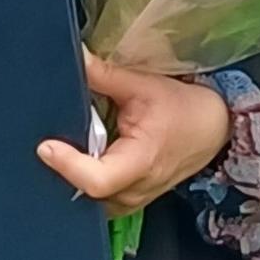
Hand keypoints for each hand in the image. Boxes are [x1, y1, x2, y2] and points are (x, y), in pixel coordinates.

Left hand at [35, 54, 234, 217]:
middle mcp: (133, 191)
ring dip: (72, 174)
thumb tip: (74, 57)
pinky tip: (78, 156)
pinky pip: (95, 198)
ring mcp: (130, 202)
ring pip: (86, 198)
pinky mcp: (127, 202)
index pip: (96, 180)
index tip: (46, 146)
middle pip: (83, 191)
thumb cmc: (184, 108)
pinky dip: (83, 179)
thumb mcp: (144, 85)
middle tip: (49, 137)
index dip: (68, 165)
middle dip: (62, 167)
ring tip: (63, 145)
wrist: (213, 129)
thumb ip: (105, 75)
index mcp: (140, 162)